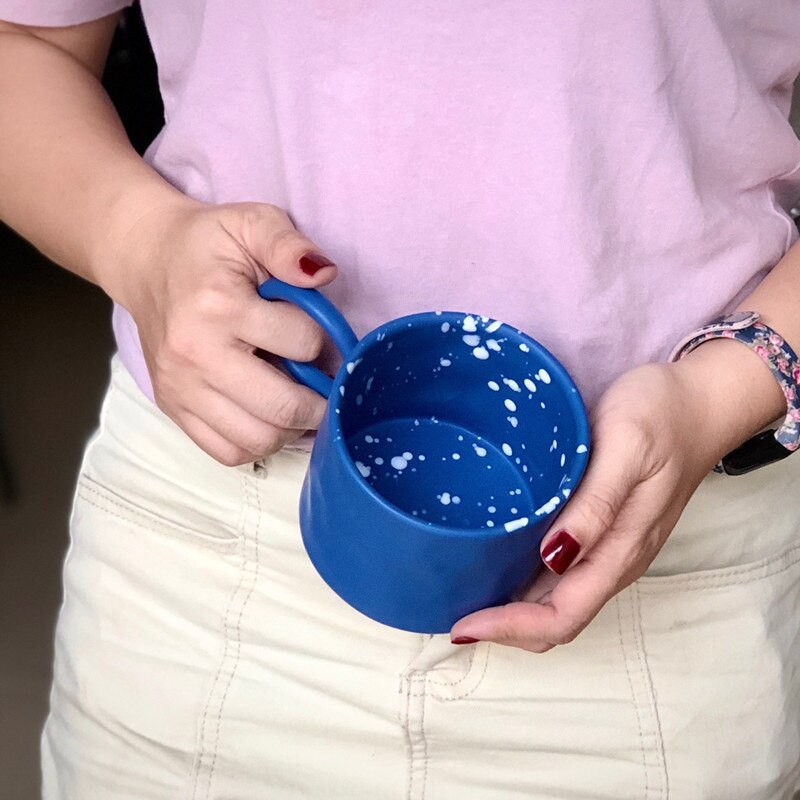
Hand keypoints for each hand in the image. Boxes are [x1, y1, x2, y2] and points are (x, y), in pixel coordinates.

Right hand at [106, 198, 336, 465]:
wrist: (147, 261)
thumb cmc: (207, 244)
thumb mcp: (251, 222)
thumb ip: (288, 243)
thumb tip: (324, 272)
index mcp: (218, 306)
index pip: (301, 343)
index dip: (323, 340)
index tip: (320, 334)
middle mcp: (194, 355)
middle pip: (281, 407)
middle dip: (319, 402)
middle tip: (327, 386)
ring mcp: (180, 388)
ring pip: (257, 440)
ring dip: (292, 429)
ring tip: (299, 402)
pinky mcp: (173, 408)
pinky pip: (227, 452)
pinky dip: (259, 444)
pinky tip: (270, 417)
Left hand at [449, 359, 744, 651]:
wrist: (700, 404)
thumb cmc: (661, 417)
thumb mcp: (626, 449)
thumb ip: (595, 506)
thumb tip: (553, 558)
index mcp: (620, 549)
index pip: (562, 616)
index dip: (510, 629)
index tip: (461, 625)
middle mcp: (613, 560)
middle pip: (556, 620)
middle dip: (504, 629)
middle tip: (451, 618)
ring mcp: (608, 548)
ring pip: (556, 601)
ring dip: (510, 611)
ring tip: (462, 598)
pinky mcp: (601, 530)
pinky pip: (560, 575)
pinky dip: (524, 584)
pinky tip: (495, 564)